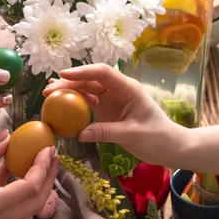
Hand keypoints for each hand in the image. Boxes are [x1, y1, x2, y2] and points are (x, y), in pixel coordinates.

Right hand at [0, 131, 58, 218]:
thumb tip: (9, 136)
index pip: (29, 188)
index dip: (42, 167)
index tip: (48, 148)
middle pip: (35, 202)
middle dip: (47, 178)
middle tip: (52, 154)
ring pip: (26, 205)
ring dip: (35, 183)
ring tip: (40, 158)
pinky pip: (9, 202)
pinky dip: (16, 185)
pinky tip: (14, 162)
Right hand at [45, 64, 189, 166]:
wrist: (170, 147)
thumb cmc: (157, 137)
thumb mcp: (132, 134)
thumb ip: (106, 132)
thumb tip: (80, 134)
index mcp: (128, 89)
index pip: (103, 74)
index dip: (82, 72)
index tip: (63, 75)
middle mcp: (119, 91)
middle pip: (90, 81)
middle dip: (69, 83)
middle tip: (48, 91)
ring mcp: (113, 100)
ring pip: (87, 91)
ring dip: (69, 92)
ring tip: (48, 94)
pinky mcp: (108, 112)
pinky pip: (89, 105)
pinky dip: (75, 105)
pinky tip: (61, 106)